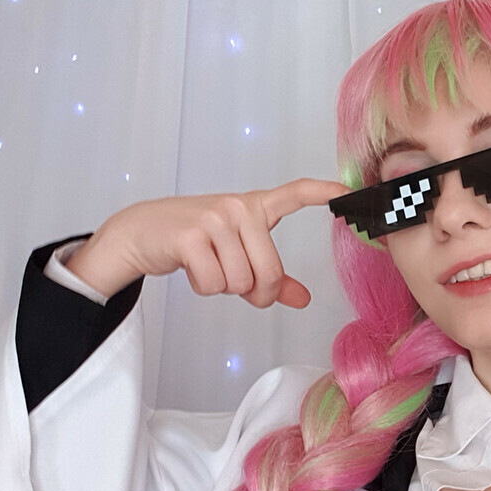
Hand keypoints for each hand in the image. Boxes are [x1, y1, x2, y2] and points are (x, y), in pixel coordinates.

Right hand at [65, 180, 350, 307]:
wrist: (141, 231)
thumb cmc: (196, 242)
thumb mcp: (237, 253)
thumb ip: (272, 276)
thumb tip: (303, 299)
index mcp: (255, 207)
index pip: (294, 194)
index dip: (323, 193)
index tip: (349, 191)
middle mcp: (238, 207)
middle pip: (269, 273)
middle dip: (254, 292)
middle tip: (236, 284)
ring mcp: (215, 219)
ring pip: (240, 282)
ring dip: (224, 288)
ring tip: (208, 267)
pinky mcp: (191, 236)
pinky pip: (214, 283)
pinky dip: (204, 287)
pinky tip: (192, 268)